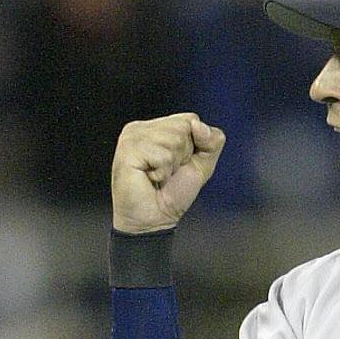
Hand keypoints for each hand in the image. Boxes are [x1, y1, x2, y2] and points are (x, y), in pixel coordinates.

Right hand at [111, 113, 225, 232]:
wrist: (154, 219)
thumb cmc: (173, 193)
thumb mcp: (203, 163)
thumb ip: (212, 140)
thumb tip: (198, 125)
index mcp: (157, 127)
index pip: (190, 119)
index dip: (194, 145)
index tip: (179, 164)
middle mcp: (141, 128)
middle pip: (183, 127)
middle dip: (183, 155)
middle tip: (167, 171)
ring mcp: (132, 137)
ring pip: (174, 139)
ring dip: (172, 164)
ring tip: (158, 175)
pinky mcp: (127, 150)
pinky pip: (162, 154)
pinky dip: (162, 171)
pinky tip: (150, 177)